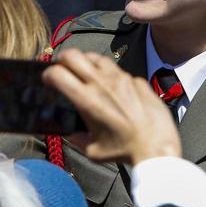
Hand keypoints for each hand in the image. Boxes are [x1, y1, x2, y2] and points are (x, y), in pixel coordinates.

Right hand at [43, 49, 180, 164]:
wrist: (157, 147)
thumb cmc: (124, 151)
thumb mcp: (93, 151)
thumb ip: (77, 139)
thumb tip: (71, 133)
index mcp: (87, 100)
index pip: (57, 73)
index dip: (48, 74)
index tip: (48, 79)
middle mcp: (102, 83)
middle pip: (73, 55)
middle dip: (63, 59)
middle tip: (64, 69)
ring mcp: (122, 78)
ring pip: (97, 57)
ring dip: (87, 62)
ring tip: (87, 73)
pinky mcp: (137, 80)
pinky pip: (119, 71)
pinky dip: (111, 75)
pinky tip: (114, 88)